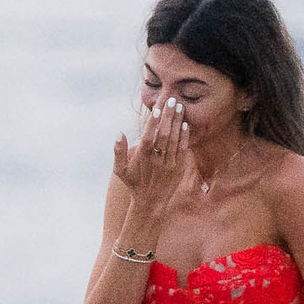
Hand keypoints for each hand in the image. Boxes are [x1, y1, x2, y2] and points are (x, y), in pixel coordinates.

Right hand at [111, 98, 200, 224]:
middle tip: (172, 100)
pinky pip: (182, 149)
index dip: (153, 123)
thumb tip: (119, 133)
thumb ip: (118, 152)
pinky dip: (184, 136)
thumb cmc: (134, 183)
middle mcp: (157, 160)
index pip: (149, 137)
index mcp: (142, 158)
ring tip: (180, 107)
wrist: (151, 203)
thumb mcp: (120, 170)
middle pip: (164, 135)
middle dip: (168, 116)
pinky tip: (185, 124)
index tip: (157, 109)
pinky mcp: (179, 168)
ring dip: (177, 122)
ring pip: (175, 140)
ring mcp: (169, 164)